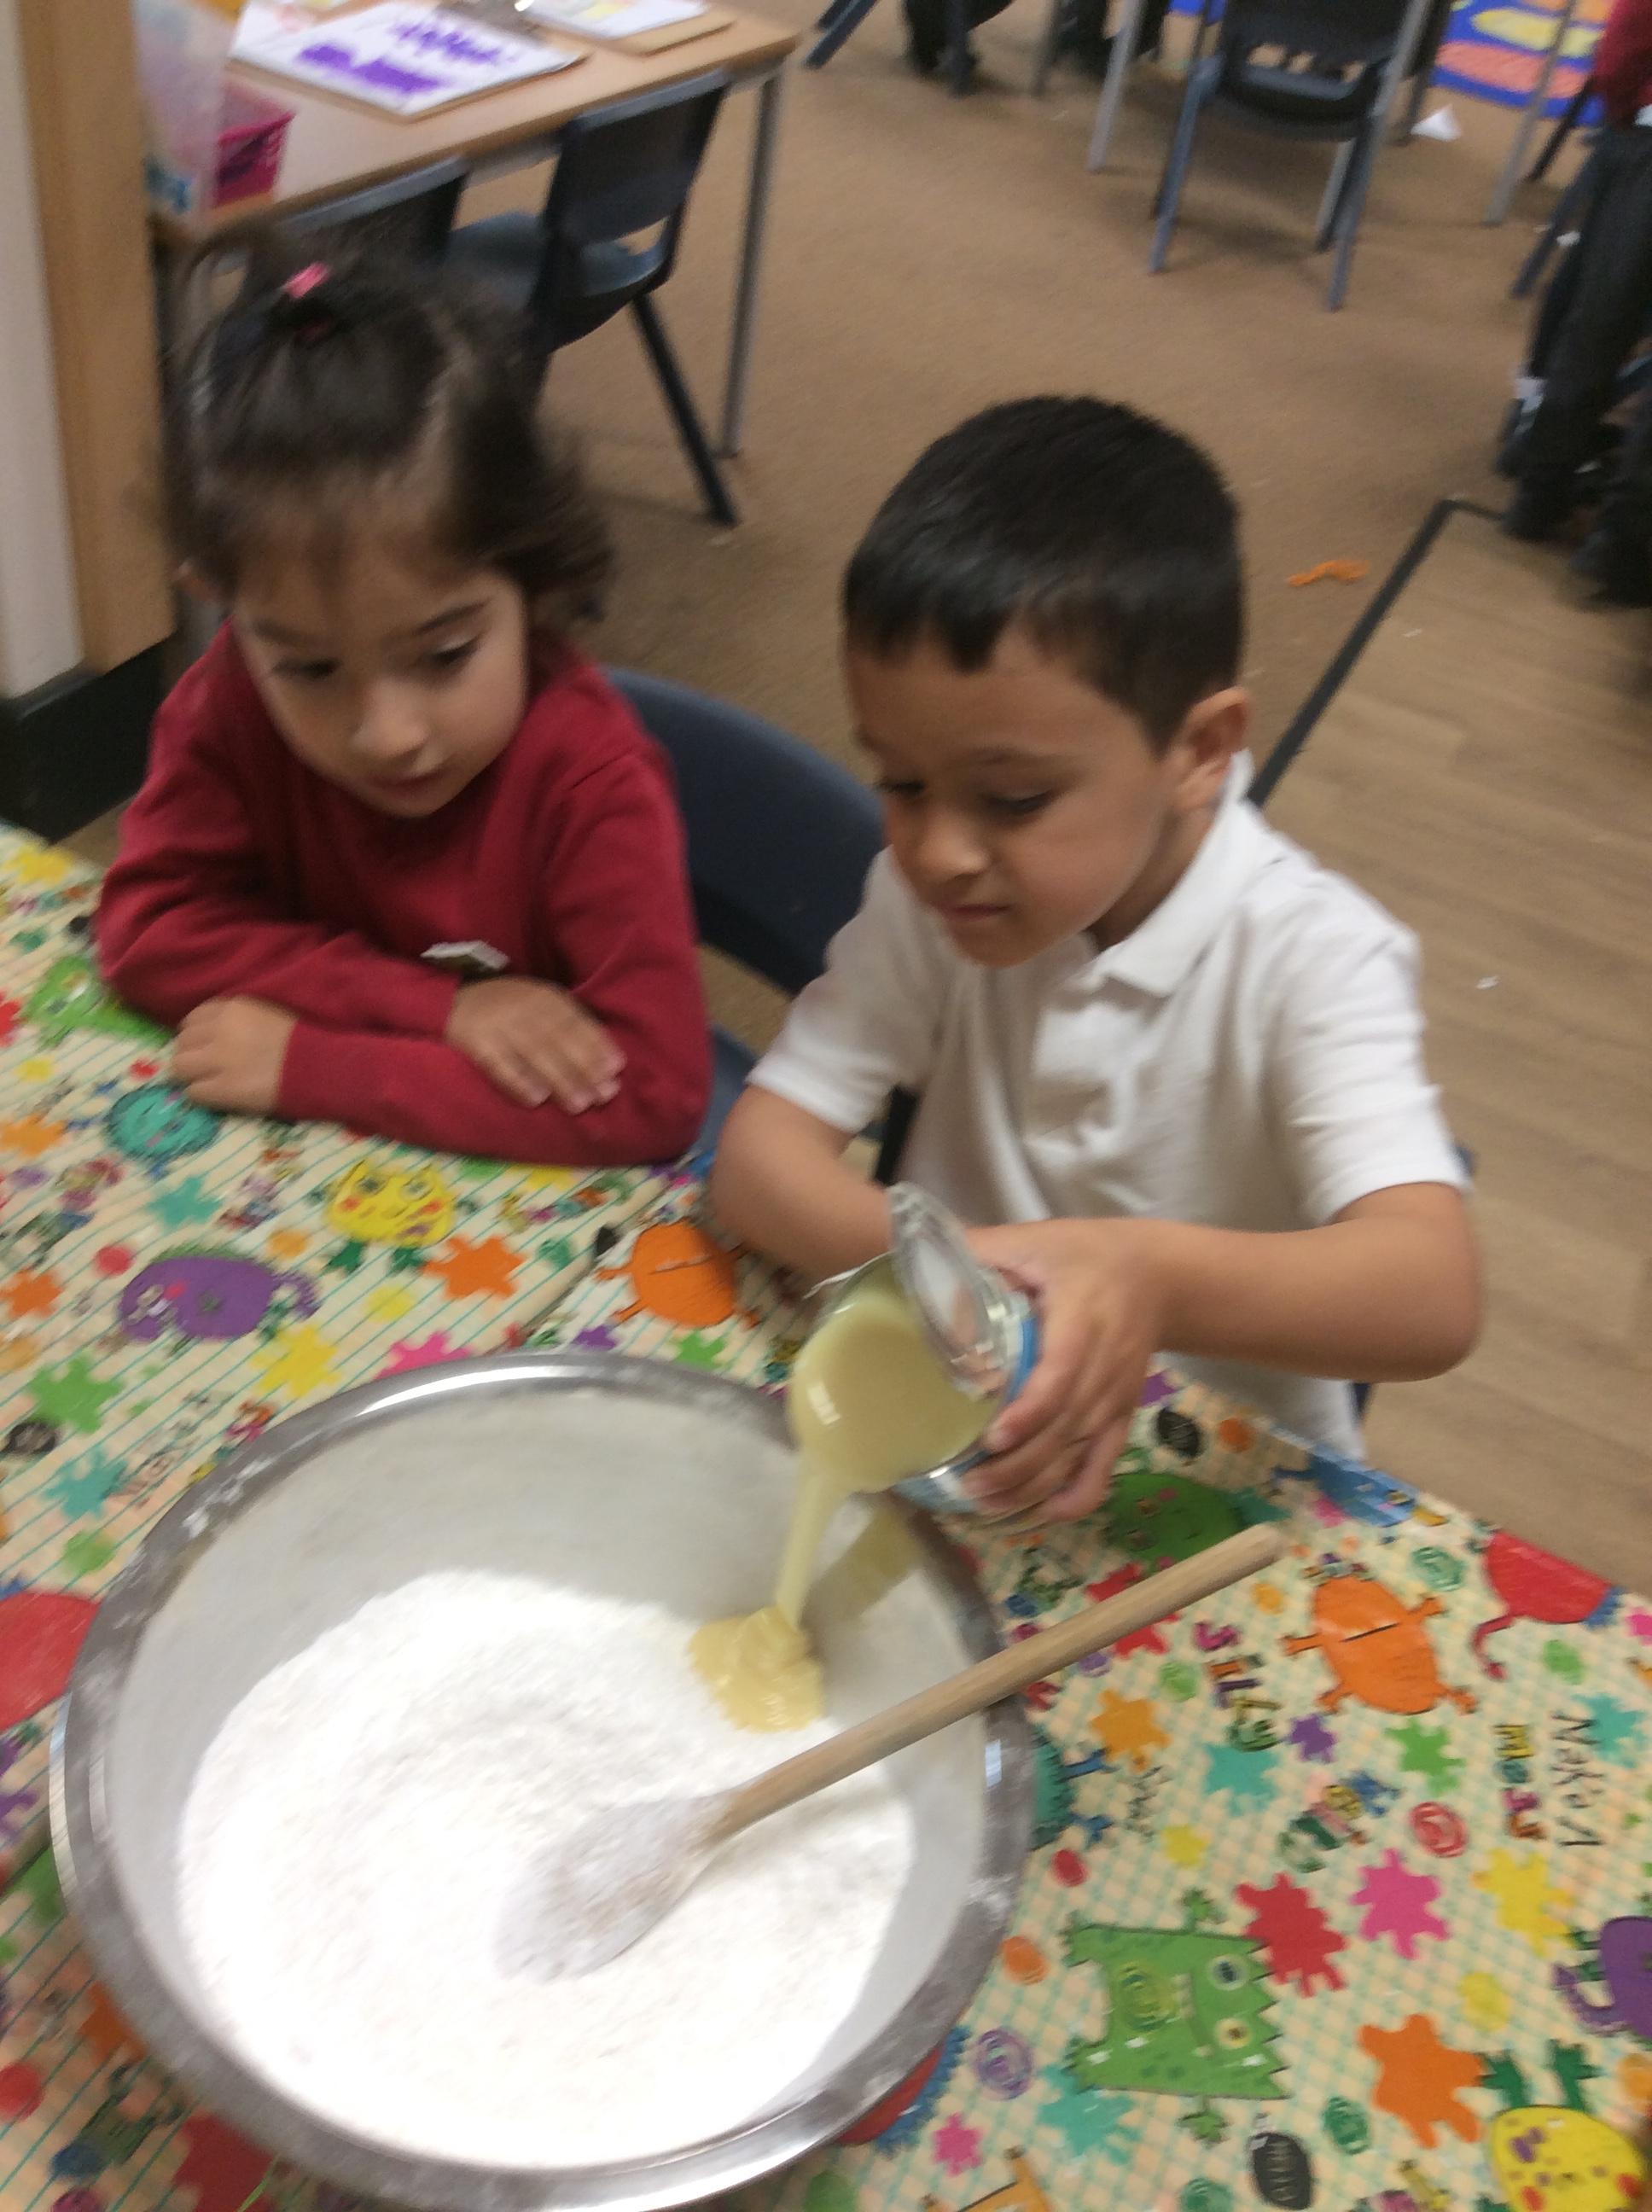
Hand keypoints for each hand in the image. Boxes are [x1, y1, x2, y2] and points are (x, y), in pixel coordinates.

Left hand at [173, 997, 295, 1115]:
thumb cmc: (302, 1041)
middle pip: (182, 1042)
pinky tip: (218, 1096)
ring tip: (208, 1082)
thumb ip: (238, 1018)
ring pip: (179, 1067)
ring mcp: (219, 1060)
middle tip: (206, 1068)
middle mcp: (220, 1030)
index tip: (206, 1046)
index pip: (193, 1019)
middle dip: (191, 1055)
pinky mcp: (223, 1089)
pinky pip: (194, 1093)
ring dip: (191, 1076)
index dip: (196, 1035)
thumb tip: (214, 1031)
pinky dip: (203, 1095)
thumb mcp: (268, 1013)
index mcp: (233, 1008)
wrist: (321, 1067)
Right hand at [446, 976, 623, 1112]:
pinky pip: (499, 1064)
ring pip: (534, 1054)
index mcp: (544, 998)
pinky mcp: (475, 1042)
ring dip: (559, 1079)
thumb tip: (607, 1060)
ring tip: (580, 1104)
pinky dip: (518, 1082)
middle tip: (604, 1095)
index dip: (596, 1044)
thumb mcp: (538, 1005)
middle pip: (558, 1040)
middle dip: (583, 1068)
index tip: (616, 1069)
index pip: (575, 1021)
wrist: (448, 1000)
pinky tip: (536, 1099)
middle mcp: (524, 1008)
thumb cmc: (506, 1009)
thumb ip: (568, 1026)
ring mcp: (499, 1025)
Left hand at [962, 1218, 1164, 1524]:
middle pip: (1068, 1426)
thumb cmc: (1086, 1254)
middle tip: (970, 1483)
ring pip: (1081, 1452)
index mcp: (1085, 1317)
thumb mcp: (1037, 1240)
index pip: (1063, 1373)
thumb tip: (921, 1258)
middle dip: (1020, 1464)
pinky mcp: (1123, 1415)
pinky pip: (1106, 1464)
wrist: (1159, 1276)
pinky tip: (1045, 1513)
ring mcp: (1118, 1396)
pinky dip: (1080, 1495)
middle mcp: (1107, 1363)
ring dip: (1036, 1484)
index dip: (1031, 1411)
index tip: (993, 1437)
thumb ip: (983, 1250)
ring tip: (986, 1502)